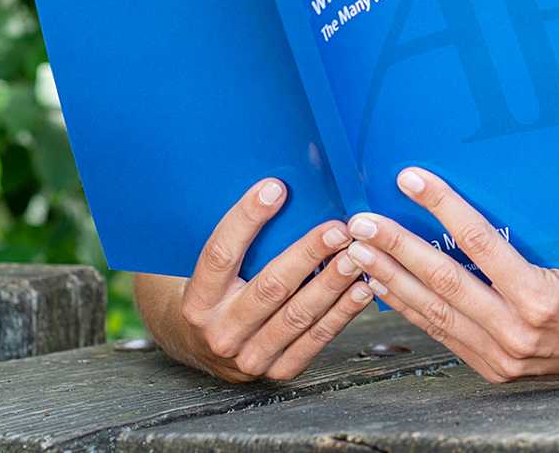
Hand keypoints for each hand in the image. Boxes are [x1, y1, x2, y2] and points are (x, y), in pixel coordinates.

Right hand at [169, 177, 373, 382]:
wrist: (204, 348)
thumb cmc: (216, 295)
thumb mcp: (213, 270)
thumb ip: (240, 240)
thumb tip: (278, 187)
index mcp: (198, 299)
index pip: (221, 254)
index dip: (247, 219)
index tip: (276, 188)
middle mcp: (221, 331)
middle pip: (269, 287)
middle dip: (307, 254)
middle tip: (338, 229)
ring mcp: (249, 356)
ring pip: (297, 316)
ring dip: (331, 284)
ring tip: (356, 257)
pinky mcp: (277, 370)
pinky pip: (314, 340)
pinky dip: (341, 314)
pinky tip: (360, 291)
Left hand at [342, 167, 558, 385]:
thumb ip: (534, 227)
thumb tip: (489, 177)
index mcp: (542, 296)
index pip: (479, 243)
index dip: (441, 207)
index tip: (409, 180)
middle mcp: (517, 331)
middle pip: (442, 281)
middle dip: (395, 247)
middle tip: (360, 222)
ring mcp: (502, 356)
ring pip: (432, 312)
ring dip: (389, 278)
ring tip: (356, 252)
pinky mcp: (493, 369)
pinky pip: (441, 332)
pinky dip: (408, 306)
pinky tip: (383, 284)